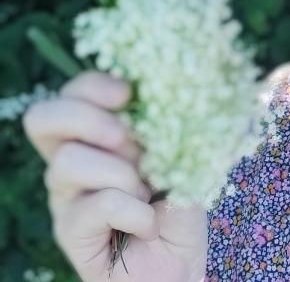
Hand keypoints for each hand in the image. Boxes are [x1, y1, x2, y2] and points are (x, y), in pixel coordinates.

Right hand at [22, 71, 207, 281]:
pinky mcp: (70, 231)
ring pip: (69, 162)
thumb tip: (171, 95)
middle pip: (44, 118)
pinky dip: (135, 212)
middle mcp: (74, 160)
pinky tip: (149, 224)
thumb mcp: (184, 158)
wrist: (179, 265)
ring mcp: (67, 195)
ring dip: (122, 174)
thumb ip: (170, 128)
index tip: (129, 93)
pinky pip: (97, 205)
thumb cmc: (179, 207)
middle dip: (87, 118)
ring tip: (148, 194)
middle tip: (127, 139)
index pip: (73, 93)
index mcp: (98, 136)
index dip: (93, 85)